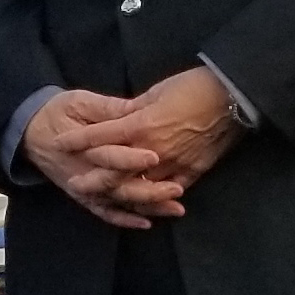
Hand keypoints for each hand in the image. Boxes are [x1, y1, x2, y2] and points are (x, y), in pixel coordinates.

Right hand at [22, 89, 186, 229]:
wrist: (29, 132)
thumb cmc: (56, 113)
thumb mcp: (79, 102)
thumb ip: (107, 108)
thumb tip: (136, 108)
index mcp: (82, 148)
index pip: (109, 155)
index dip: (131, 158)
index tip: (155, 157)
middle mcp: (83, 173)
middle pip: (118, 186)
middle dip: (148, 190)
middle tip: (176, 190)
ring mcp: (83, 188)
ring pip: (117, 202)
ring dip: (146, 207)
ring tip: (175, 208)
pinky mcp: (83, 196)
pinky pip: (105, 212)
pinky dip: (125, 219)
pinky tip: (147, 222)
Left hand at [55, 67, 247, 192]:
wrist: (234, 96)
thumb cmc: (194, 87)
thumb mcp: (156, 92)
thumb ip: (133, 109)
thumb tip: (118, 117)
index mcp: (140, 125)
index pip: (100, 136)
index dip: (77, 140)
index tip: (59, 143)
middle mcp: (152, 149)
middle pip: (114, 171)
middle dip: (93, 179)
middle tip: (76, 184)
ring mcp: (172, 164)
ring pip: (139, 188)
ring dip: (120, 195)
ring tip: (105, 199)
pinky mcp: (192, 172)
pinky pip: (167, 193)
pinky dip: (154, 201)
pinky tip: (144, 208)